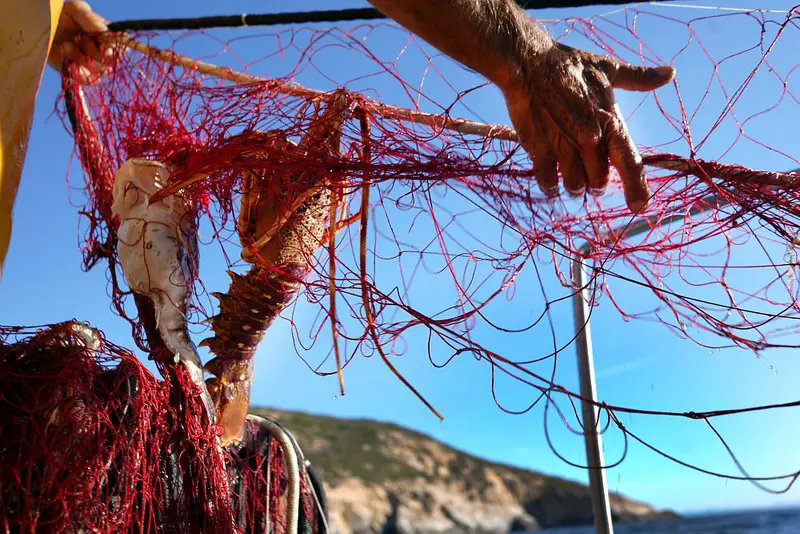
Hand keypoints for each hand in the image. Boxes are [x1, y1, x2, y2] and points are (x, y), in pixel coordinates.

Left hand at [47, 1, 109, 82]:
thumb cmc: (61, 16)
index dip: (114, 45)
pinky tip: (67, 58)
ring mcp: (93, 66)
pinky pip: (88, 79)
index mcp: (108, 37)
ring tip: (67, 45)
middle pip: (112, 61)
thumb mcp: (76, 9)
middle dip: (96, 51)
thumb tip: (104, 32)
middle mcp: (104, 53)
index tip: (100, 39)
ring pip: (100, 71)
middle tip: (81, 39)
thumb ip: (90, 18)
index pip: (122, 46)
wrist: (41, 28)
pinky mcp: (80, 75)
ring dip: (83, 58)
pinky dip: (78, 70)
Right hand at [503, 43, 673, 211]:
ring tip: (568, 173)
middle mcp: (590, 140)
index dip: (637, 189)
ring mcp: (564, 148)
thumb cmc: (568, 65)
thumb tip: (671, 73)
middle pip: (600, 182)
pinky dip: (550, 185)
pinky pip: (548, 183)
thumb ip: (640, 78)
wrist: (528, 65)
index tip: (639, 206)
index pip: (630, 163)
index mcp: (611, 122)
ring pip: (575, 187)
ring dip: (573, 186)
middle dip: (595, 182)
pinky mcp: (539, 151)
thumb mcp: (608, 69)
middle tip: (588, 172)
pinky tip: (549, 177)